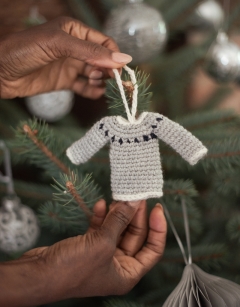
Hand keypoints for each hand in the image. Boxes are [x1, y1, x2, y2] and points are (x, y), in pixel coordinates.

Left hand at [0, 16, 131, 98]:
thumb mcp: (59, 44)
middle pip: (101, 59)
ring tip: (98, 83)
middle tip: (113, 80)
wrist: (0, 72)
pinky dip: (92, 91)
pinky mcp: (64, 81)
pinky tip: (97, 93)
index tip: (120, 69)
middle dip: (109, 69)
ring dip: (101, 80)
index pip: (103, 42)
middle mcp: (75, 48)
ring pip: (94, 73)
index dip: (114, 55)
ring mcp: (70, 65)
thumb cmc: (25, 49)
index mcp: (74, 31)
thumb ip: (90, 51)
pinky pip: (84, 87)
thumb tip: (121, 58)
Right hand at [0, 199, 166, 305]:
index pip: (153, 250)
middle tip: (136, 196)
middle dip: (135, 216)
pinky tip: (101, 204)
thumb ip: (119, 221)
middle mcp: (117, 265)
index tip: (157, 208)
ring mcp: (102, 255)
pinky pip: (100, 229)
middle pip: (134, 237)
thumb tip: (133, 202)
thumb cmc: (73, 268)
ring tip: (120, 197)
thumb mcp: (102, 243)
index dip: (158, 229)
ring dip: (118, 214)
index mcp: (128, 274)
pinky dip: (101, 217)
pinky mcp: (88, 246)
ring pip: (117, 230)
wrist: (38, 273)